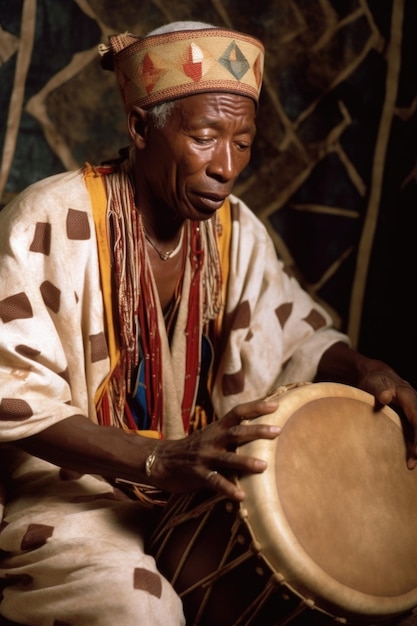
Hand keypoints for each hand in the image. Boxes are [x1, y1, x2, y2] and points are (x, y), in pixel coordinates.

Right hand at [150, 398, 280, 499]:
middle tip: (277, 430)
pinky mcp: (197, 474)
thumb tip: (259, 431)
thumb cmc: (192, 449)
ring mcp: (204, 457)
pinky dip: (228, 489)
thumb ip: (230, 434)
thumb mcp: (211, 436)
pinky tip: (241, 496)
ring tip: (264, 466)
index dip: (256, 407)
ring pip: (227, 458)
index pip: (238, 412)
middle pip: (236, 432)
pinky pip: (214, 482)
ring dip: (246, 462)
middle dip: (257, 431)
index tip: (275, 405)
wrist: (161, 460)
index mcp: (217, 428)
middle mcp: (212, 440)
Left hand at [358, 365, 416, 468]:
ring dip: (416, 447)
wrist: (376, 376)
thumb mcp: (374, 382)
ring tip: (410, 465)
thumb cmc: (374, 380)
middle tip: (412, 462)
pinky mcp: (408, 417)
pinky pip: (413, 431)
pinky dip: (413, 444)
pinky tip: (410, 458)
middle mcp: (414, 404)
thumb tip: (385, 398)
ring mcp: (412, 411)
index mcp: (408, 396)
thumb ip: (380, 390)